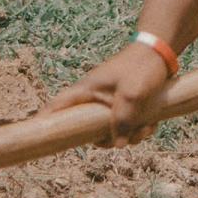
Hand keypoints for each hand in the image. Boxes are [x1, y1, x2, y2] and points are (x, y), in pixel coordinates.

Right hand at [44, 41, 174, 146]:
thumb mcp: (131, 95)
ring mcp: (110, 101)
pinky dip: (140, 128)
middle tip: (126, 138)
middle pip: (89, 129)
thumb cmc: (142, 68)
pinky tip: (153, 122)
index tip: (35, 135)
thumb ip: (122, 121)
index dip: (45, 120)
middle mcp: (95, 98)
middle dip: (109, 139)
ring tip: (147, 126)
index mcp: (87, 90)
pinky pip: (128, 126)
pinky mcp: (126, 105)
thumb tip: (118, 145)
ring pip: (112, 130)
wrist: (162, 52)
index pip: (58, 106)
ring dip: (131, 134)